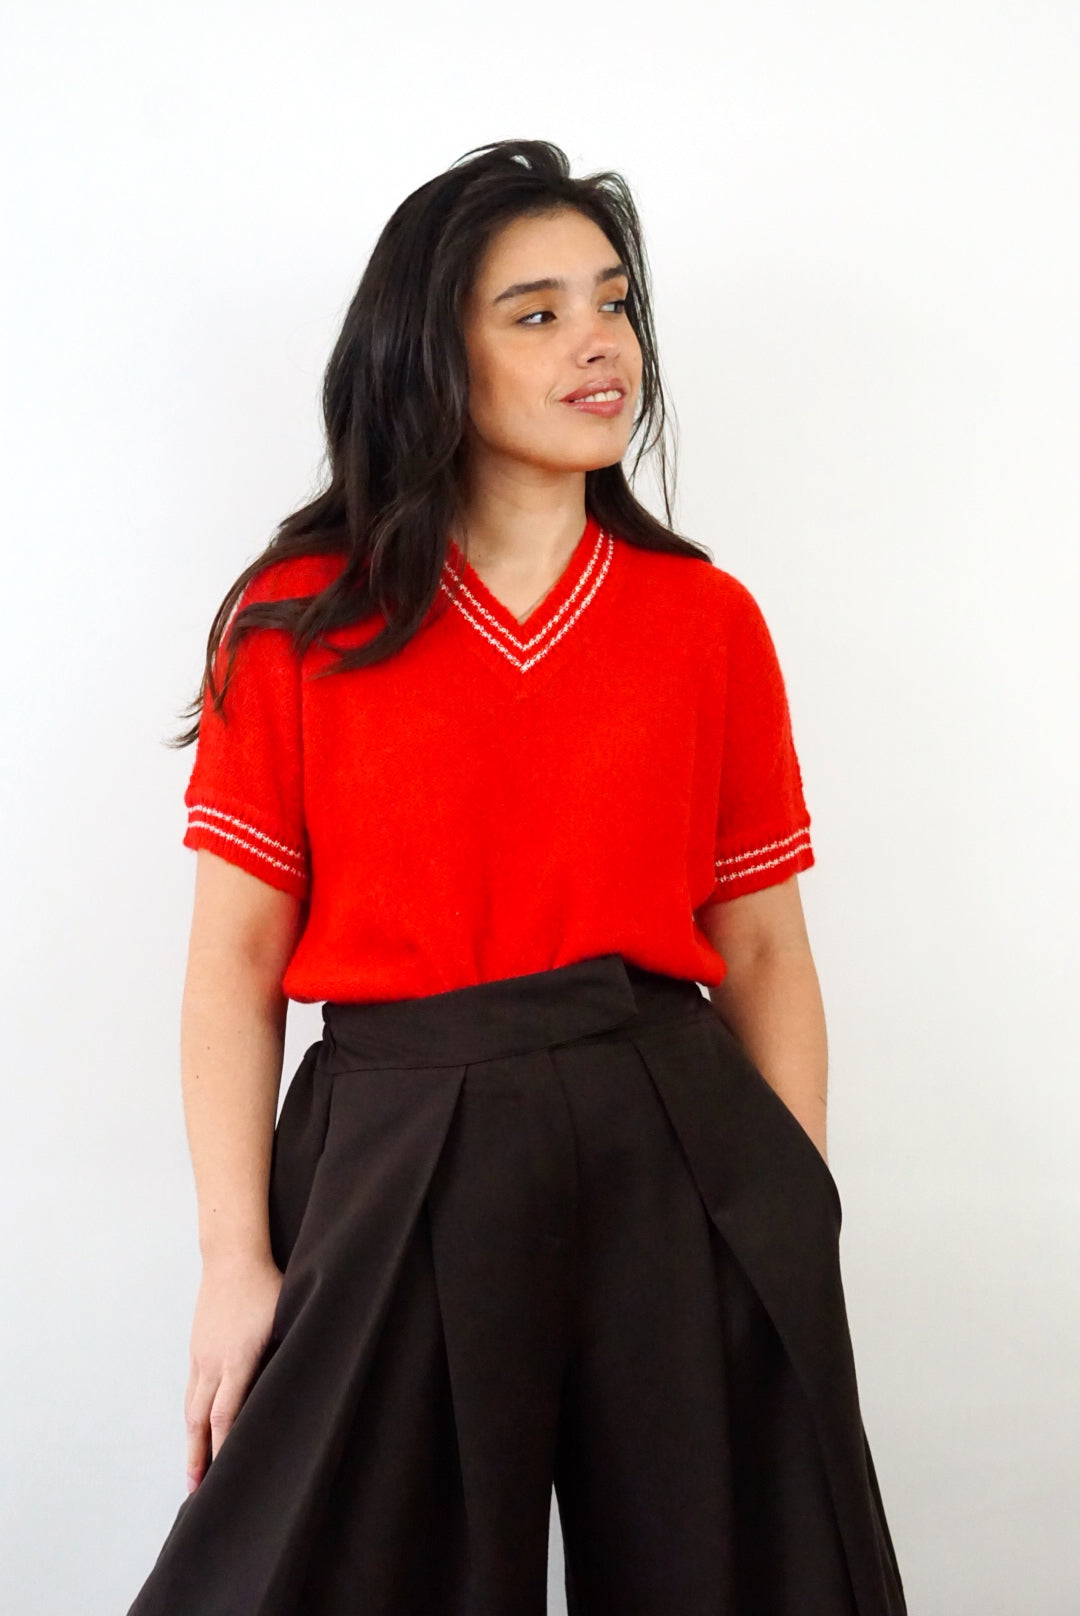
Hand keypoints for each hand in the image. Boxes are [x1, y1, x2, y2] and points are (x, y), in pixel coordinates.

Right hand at [184, 1251, 283, 1492]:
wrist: (232, 1256)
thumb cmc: (266, 1286)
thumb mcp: (287, 1319)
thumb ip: (290, 1353)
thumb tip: (307, 1381)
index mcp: (237, 1359)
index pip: (226, 1415)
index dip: (223, 1449)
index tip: (222, 1476)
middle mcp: (213, 1363)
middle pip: (200, 1421)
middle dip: (198, 1458)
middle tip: (196, 1491)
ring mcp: (200, 1356)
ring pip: (192, 1408)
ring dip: (192, 1441)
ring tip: (193, 1471)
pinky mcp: (196, 1348)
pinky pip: (192, 1390)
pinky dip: (193, 1415)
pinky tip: (198, 1428)